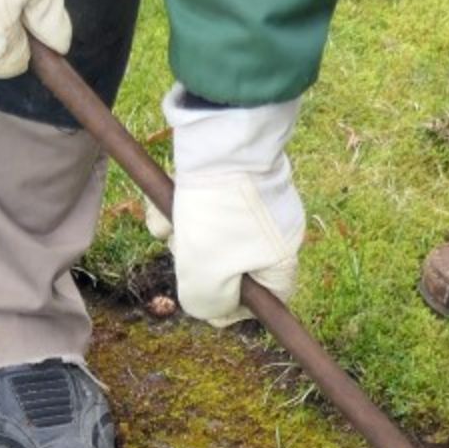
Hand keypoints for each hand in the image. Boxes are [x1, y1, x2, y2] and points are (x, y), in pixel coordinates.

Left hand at [149, 86, 303, 324]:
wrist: (219, 135)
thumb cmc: (218, 209)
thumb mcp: (207, 274)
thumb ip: (209, 304)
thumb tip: (210, 311)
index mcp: (281, 256)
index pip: (268, 300)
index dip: (234, 309)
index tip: (205, 301)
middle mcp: (270, 229)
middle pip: (229, 267)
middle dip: (197, 261)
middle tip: (186, 247)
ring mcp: (248, 201)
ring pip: (205, 235)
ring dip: (180, 232)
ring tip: (173, 218)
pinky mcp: (226, 178)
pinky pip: (197, 206)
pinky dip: (177, 207)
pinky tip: (167, 198)